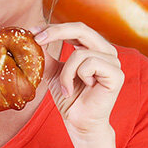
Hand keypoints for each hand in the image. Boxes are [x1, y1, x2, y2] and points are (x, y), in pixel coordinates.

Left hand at [32, 22, 122, 146]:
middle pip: (81, 29)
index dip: (53, 27)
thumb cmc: (69, 97)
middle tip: (37, 39)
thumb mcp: (53, 72)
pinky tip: (80, 89)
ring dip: (66, 72)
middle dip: (55, 32)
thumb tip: (30, 39)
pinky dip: (76, 77)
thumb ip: (46, 56)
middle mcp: (106, 51)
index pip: (74, 28)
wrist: (79, 121)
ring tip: (66, 87)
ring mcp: (114, 62)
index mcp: (93, 47)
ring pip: (80, 53)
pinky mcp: (116, 74)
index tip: (32, 30)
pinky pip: (89, 65)